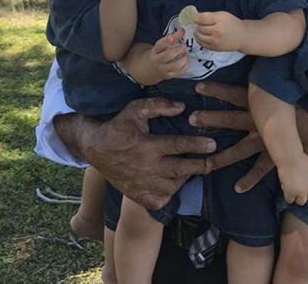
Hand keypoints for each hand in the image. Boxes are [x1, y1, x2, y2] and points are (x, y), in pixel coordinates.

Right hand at [74, 97, 214, 209]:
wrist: (94, 148)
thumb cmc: (117, 127)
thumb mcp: (135, 110)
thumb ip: (158, 106)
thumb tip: (182, 107)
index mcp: (147, 145)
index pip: (178, 146)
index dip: (197, 145)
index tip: (212, 144)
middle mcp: (147, 167)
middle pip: (181, 170)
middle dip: (200, 166)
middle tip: (211, 162)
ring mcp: (142, 184)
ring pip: (172, 186)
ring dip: (184, 179)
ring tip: (188, 170)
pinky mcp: (137, 194)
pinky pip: (159, 201)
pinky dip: (168, 195)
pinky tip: (170, 185)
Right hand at [147, 29, 188, 81]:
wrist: (152, 67)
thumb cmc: (159, 54)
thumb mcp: (161, 46)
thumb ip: (170, 39)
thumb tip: (181, 31)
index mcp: (155, 51)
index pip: (162, 43)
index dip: (172, 37)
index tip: (181, 32)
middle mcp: (158, 60)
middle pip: (167, 56)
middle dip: (178, 50)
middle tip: (184, 46)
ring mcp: (164, 69)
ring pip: (175, 65)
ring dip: (184, 58)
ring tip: (185, 54)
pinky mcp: (170, 75)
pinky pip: (180, 71)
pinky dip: (186, 65)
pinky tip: (185, 60)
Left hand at [192, 81, 307, 192]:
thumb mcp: (291, 91)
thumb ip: (273, 84)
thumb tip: (264, 64)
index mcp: (264, 105)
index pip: (235, 94)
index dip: (216, 90)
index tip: (197, 87)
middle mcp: (261, 122)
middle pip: (230, 119)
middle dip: (210, 119)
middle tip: (190, 119)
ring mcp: (268, 141)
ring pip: (239, 150)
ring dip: (222, 156)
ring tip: (205, 162)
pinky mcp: (278, 157)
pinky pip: (261, 171)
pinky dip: (249, 180)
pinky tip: (237, 188)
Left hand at [193, 11, 244, 51]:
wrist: (242, 37)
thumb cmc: (231, 24)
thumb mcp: (222, 14)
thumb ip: (209, 15)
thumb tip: (195, 17)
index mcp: (220, 20)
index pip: (201, 18)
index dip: (196, 17)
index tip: (196, 17)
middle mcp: (217, 31)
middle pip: (199, 27)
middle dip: (198, 25)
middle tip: (202, 24)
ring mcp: (215, 41)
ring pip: (199, 36)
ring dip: (197, 32)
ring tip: (201, 30)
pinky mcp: (214, 48)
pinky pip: (201, 43)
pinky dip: (199, 39)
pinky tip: (203, 36)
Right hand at [276, 153, 307, 204]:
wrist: (289, 157)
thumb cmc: (298, 158)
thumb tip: (307, 185)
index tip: (307, 186)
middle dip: (305, 193)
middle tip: (297, 188)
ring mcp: (302, 191)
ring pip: (301, 202)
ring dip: (296, 197)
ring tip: (291, 191)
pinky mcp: (291, 192)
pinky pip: (290, 200)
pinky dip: (287, 196)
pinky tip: (285, 189)